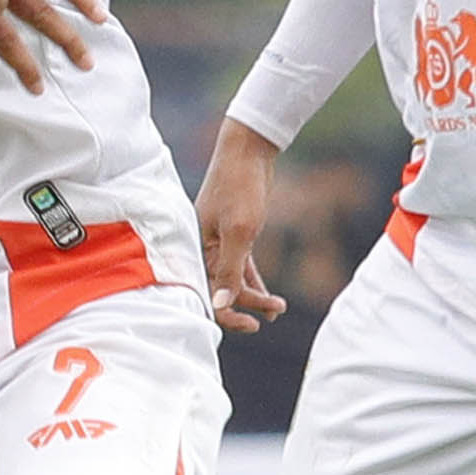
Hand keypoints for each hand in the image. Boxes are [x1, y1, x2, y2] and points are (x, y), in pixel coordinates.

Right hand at [196, 118, 289, 333]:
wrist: (248, 149)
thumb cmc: (240, 186)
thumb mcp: (239, 232)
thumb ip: (229, 270)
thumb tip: (221, 304)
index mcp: (198, 248)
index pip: (208, 293)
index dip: (228, 313)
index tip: (254, 324)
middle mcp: (204, 248)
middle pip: (221, 290)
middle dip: (247, 305)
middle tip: (274, 315)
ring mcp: (218, 241)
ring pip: (232, 279)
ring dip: (254, 296)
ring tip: (277, 310)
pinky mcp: (233, 233)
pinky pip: (240, 266)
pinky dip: (253, 281)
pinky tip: (269, 295)